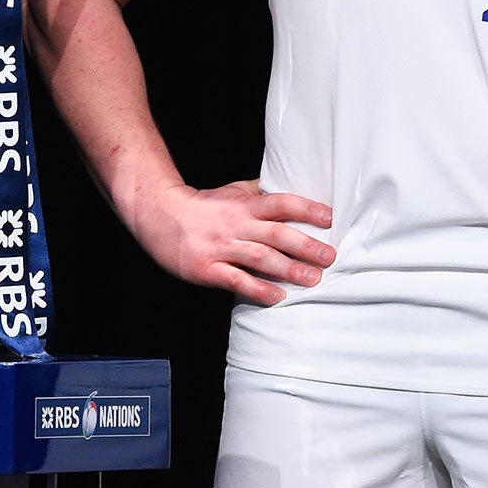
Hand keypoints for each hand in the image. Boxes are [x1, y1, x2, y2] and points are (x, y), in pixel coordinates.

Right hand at [131, 179, 333, 304]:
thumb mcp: (230, 191)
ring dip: (289, 269)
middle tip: (329, 256)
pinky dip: (258, 289)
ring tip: (312, 278)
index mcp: (243, 205)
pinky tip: (277, 296)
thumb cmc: (200, 205)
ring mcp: (221, 247)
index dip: (306, 209)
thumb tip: (287, 193)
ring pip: (260, 258)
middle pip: (275, 234)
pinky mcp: (208, 269)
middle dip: (305, 245)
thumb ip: (257, 194)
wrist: (158, 215)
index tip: (329, 218)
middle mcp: (235, 225)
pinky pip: (237, 280)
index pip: (280, 203)